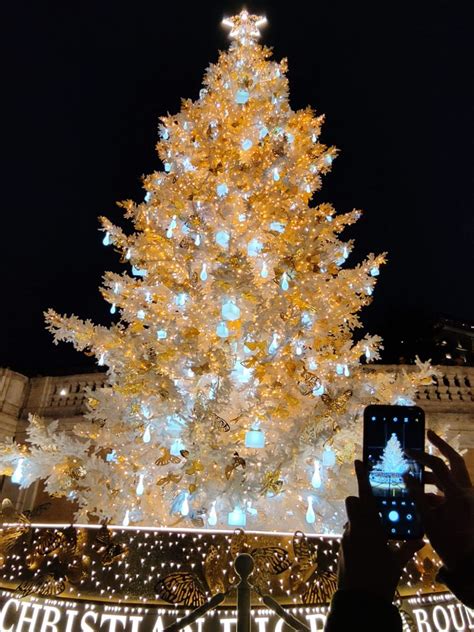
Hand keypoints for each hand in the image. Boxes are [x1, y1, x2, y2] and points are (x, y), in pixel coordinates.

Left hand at [338, 460, 422, 601]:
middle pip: (353, 503)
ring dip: (360, 521)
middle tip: (373, 509)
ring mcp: (346, 538)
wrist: (359, 601)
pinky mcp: (341, 548)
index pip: (364, 496)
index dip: (361, 477)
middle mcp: (354, 528)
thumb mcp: (396, 563)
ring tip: (376, 535)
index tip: (358, 461)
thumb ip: (407, 548)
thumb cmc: (380, 579)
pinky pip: (349, 534)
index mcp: (369, 527)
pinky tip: (368, 549)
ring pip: (351, 519)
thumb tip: (421, 540)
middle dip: (360, 501)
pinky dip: (358, 535)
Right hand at [405, 429, 473, 570]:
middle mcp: (467, 492)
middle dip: (441, 446)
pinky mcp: (468, 506)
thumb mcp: (429, 519)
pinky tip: (423, 495)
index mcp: (458, 493)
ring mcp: (469, 498)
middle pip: (455, 461)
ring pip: (454, 475)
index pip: (438, 465)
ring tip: (416, 475)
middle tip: (428, 434)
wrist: (470, 564)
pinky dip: (439, 488)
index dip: (421, 456)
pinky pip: (452, 490)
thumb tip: (406, 476)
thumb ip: (417, 496)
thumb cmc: (449, 543)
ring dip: (436, 472)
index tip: (407, 451)